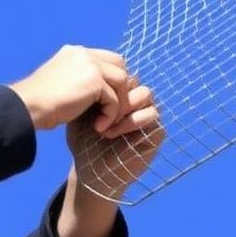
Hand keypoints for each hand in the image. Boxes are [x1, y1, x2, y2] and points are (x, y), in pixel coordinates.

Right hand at [8, 46, 132, 132]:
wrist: (27, 107)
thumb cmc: (39, 103)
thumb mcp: (61, 84)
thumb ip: (79, 80)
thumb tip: (99, 91)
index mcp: (75, 52)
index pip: (107, 59)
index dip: (112, 79)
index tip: (106, 101)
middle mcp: (83, 54)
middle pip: (119, 66)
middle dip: (121, 89)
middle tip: (112, 111)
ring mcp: (90, 65)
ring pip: (121, 82)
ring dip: (118, 105)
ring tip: (105, 122)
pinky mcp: (94, 81)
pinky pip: (114, 100)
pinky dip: (110, 116)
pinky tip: (99, 127)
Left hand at [66, 80, 164, 199]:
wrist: (89, 169)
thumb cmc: (83, 141)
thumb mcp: (81, 111)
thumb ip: (88, 90)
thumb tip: (87, 66)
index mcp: (119, 94)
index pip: (121, 73)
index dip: (108, 81)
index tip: (89, 94)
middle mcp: (135, 102)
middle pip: (135, 80)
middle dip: (116, 92)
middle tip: (99, 108)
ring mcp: (146, 116)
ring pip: (146, 94)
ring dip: (124, 106)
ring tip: (105, 123)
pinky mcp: (154, 132)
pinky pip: (152, 115)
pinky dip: (131, 122)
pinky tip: (112, 133)